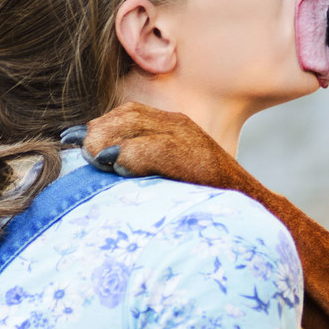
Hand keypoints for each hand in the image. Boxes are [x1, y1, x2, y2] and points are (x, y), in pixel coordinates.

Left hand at [61, 102, 255, 192]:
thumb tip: (101, 166)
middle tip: (82, 154)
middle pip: (128, 116)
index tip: (75, 143)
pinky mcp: (197, 157)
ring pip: (137, 125)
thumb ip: (140, 166)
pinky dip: (133, 155)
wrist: (252, 214)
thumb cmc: (206, 201)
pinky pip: (157, 147)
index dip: (99, 126)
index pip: (127, 114)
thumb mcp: (168, 177)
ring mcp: (190, 138)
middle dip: (99, 133)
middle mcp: (180, 125)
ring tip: (97, 161)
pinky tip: (119, 168)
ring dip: (110, 141)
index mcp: (173, 127)